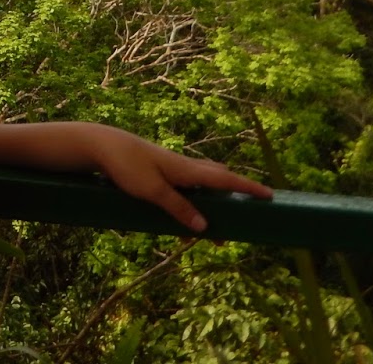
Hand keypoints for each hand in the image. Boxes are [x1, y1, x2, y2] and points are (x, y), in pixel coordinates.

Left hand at [82, 124, 271, 234]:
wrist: (101, 145)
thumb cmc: (126, 165)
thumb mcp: (152, 191)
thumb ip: (178, 208)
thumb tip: (205, 227)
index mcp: (187, 170)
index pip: (225, 180)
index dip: (248, 188)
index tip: (270, 195)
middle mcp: (184, 167)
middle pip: (218, 180)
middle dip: (236, 194)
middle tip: (252, 207)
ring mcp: (172, 168)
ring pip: (202, 184)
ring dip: (215, 200)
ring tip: (222, 223)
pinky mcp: (160, 172)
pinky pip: (186, 188)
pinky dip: (195, 200)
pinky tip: (189, 215)